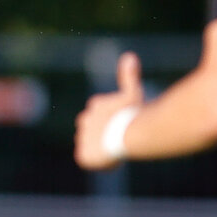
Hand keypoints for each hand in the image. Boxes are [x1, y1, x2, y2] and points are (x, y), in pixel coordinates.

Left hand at [73, 51, 143, 169]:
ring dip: (103, 147)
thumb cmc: (135, 113)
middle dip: (107, 133)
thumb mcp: (133, 93)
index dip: (117, 121)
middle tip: (123, 137)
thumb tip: (129, 56)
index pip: (104, 115)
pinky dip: (99, 161)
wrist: (129, 133)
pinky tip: (112, 157)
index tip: (127, 123)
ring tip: (118, 147)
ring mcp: (82, 138)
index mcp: (95, 106)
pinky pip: (89, 159)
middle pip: (97, 130)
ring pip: (92, 144)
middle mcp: (84, 121)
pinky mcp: (82, 155)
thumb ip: (129, 76)